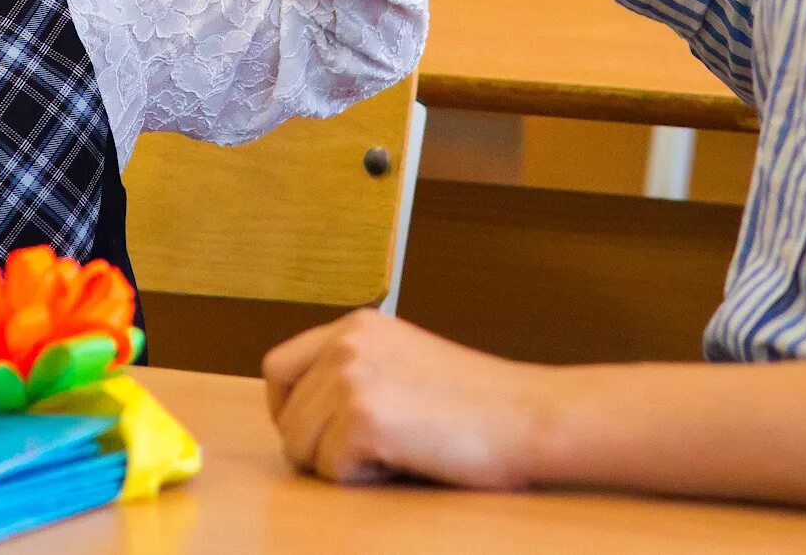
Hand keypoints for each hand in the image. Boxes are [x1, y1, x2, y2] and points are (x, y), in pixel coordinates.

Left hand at [264, 309, 558, 488]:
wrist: (527, 415)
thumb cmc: (476, 404)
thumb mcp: (404, 362)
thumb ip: (355, 371)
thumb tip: (300, 412)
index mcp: (356, 325)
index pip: (277, 367)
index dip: (290, 410)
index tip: (320, 433)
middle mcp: (346, 342)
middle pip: (285, 418)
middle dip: (318, 447)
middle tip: (374, 450)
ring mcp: (352, 378)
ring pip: (301, 449)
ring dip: (343, 464)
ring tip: (399, 447)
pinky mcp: (362, 419)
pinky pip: (331, 472)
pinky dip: (366, 480)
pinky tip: (408, 458)